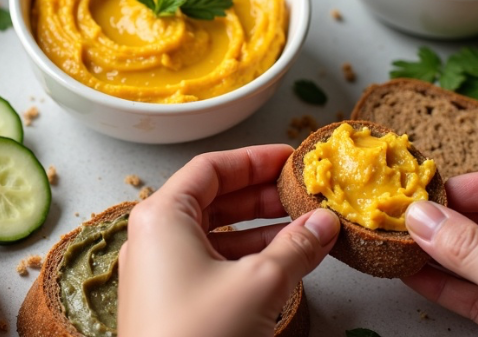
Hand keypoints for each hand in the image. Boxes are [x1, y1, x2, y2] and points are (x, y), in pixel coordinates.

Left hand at [118, 144, 339, 336]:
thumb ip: (296, 246)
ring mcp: (159, 271)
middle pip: (213, 198)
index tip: (291, 158)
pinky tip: (285, 259)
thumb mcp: (259, 283)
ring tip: (305, 225)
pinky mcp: (170, 301)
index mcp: (161, 216)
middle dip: (262, 195)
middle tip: (303, 191)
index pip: (210, 168)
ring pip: (216, 233)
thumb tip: (324, 222)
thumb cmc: (199, 335)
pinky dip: (248, 257)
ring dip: (261, 228)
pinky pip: (212, 263)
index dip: (254, 159)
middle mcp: (153, 238)